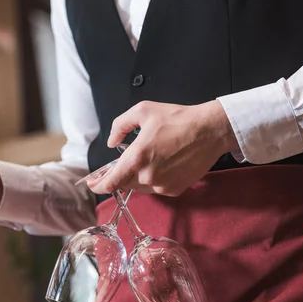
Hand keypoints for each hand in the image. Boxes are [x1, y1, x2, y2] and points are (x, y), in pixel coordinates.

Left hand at [88, 100, 237, 196]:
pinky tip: (163, 163)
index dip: (98, 185)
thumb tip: (112, 143)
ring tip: (149, 158)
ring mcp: (162, 186)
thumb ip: (120, 126)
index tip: (92, 182)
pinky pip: (156, 188)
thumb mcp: (143, 111)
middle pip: (124, 184)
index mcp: (137, 158)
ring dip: (137, 176)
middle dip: (120, 174)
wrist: (210, 130)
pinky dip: (153, 179)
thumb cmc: (177, 118)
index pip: (110, 183)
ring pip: (139, 187)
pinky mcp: (174, 190)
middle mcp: (148, 176)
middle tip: (125, 161)